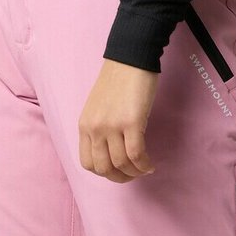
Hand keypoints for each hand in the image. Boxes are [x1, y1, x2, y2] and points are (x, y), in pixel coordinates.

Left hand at [79, 59, 157, 182]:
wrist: (130, 57)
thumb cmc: (118, 80)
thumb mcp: (98, 107)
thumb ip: (100, 128)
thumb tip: (111, 152)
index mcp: (85, 125)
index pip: (87, 163)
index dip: (104, 173)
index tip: (118, 171)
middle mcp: (95, 128)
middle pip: (104, 169)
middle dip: (120, 177)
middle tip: (133, 174)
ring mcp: (112, 126)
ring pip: (121, 164)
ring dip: (135, 172)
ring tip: (145, 168)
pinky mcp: (131, 122)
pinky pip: (136, 155)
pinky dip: (144, 165)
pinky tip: (150, 165)